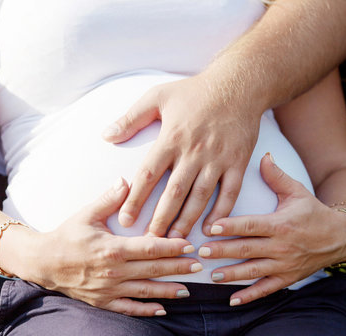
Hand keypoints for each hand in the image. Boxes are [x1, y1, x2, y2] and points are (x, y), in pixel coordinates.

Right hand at [17, 178, 202, 316]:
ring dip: (169, 290)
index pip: (150, 248)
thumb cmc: (66, 236)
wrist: (43, 262)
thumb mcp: (87, 215)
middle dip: (178, 268)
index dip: (172, 247)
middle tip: (199, 266)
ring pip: (146, 291)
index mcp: (112, 249)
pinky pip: (129, 308)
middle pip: (153, 270)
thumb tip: (126, 181)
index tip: (190, 245)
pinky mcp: (103, 301)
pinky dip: (146, 310)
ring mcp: (109, 289)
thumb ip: (109, 199)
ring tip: (188, 289)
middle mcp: (114, 271)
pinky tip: (163, 309)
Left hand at [102, 74, 259, 237]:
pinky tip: (211, 228)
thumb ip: (130, 118)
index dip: (135, 199)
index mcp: (171, 138)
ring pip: (200, 197)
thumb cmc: (194, 91)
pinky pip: (230, 193)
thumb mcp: (157, 96)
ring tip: (174, 241)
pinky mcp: (237, 162)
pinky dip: (221, 212)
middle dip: (160, 219)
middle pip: (174, 192)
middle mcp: (194, 152)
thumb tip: (106, 135)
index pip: (148, 175)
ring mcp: (218, 159)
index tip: (125, 220)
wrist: (239, 84)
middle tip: (149, 241)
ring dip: (187, 220)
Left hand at [197, 154, 345, 304]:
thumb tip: (263, 155)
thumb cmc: (312, 211)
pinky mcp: (287, 278)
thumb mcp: (297, 191)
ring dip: (231, 275)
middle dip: (223, 251)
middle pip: (247, 249)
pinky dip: (250, 296)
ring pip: (254, 271)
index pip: (251, 225)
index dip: (230, 226)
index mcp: (280, 224)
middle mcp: (281, 246)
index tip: (210, 227)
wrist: (339, 237)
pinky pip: (267, 289)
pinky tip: (232, 301)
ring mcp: (284, 265)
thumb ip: (276, 176)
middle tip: (201, 251)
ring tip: (212, 276)